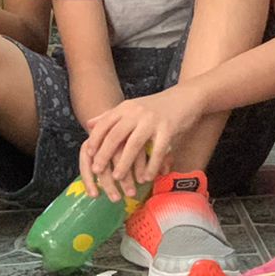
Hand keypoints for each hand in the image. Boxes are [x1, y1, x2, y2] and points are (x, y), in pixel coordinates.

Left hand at [80, 88, 201, 199]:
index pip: (105, 123)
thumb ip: (111, 116)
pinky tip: (146, 178)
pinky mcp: (168, 129)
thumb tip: (89, 124)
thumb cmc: (156, 106)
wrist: (185, 97)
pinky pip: (157, 151)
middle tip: (97, 171)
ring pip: (134, 144)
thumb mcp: (131, 107)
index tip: (89, 154)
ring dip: (124, 163)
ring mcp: (152, 120)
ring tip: (117, 178)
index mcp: (126, 107)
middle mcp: (137, 112)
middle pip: (116, 135)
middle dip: (104, 154)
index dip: (96, 139)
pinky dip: (151, 166)